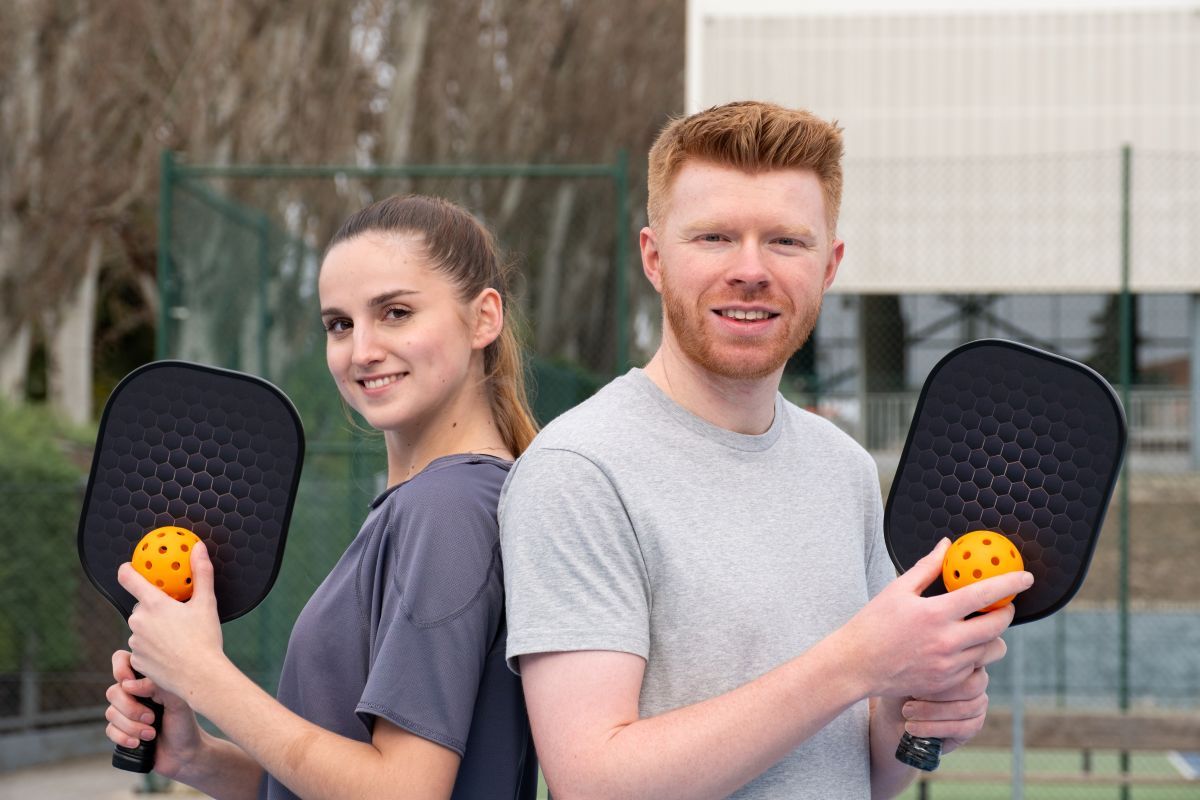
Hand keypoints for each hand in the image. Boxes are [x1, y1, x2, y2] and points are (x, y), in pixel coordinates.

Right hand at [104, 649, 202, 779]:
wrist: (185, 753)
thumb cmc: (185, 723)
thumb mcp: (178, 701)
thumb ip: (157, 686)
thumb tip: (128, 684)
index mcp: (147, 679)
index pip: (122, 660)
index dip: (120, 667)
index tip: (129, 682)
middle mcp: (134, 693)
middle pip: (113, 691)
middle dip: (130, 708)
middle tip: (152, 717)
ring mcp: (126, 712)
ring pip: (110, 713)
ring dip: (131, 726)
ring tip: (151, 734)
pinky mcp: (121, 730)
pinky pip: (109, 730)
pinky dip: (123, 737)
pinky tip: (138, 743)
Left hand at [118, 540, 224, 698]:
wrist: (200, 676)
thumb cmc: (204, 639)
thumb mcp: (206, 602)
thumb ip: (201, 572)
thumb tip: (198, 548)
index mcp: (154, 603)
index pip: (130, 579)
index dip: (126, 570)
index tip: (127, 567)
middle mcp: (139, 621)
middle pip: (141, 607)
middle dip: (154, 608)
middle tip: (175, 614)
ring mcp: (136, 642)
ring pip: (142, 628)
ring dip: (154, 629)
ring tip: (177, 637)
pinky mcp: (137, 660)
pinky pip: (142, 648)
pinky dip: (153, 648)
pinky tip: (171, 653)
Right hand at [841, 538, 1029, 699]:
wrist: (856, 665)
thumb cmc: (873, 625)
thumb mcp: (897, 590)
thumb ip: (927, 568)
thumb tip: (946, 546)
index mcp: (934, 613)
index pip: (983, 594)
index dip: (1010, 583)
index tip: (1025, 577)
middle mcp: (946, 641)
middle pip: (997, 625)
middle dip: (1007, 612)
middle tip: (1002, 604)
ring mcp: (948, 666)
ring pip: (991, 650)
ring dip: (992, 636)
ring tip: (978, 627)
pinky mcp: (946, 683)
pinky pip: (976, 668)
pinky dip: (975, 656)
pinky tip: (960, 648)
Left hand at [899, 666, 991, 753]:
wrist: (895, 715)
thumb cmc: (901, 688)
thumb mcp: (908, 674)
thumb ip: (923, 666)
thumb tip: (929, 666)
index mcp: (963, 660)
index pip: (966, 664)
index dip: (939, 675)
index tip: (915, 682)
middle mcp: (977, 680)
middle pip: (970, 688)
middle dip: (937, 695)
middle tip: (911, 697)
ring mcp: (978, 704)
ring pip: (964, 709)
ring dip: (931, 712)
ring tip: (908, 712)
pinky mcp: (973, 726)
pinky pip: (961, 729)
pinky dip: (934, 728)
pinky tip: (914, 728)